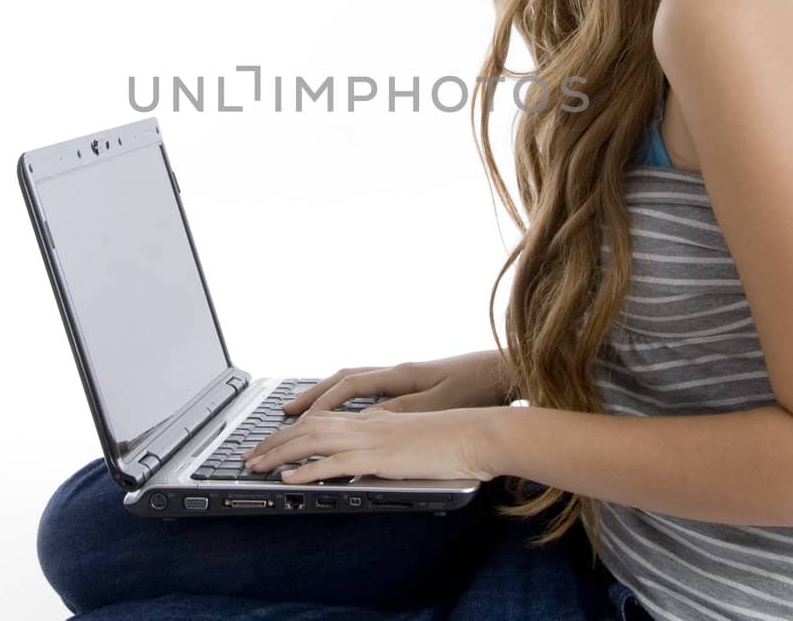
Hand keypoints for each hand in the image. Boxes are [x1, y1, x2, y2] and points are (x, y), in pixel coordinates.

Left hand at [241, 407, 500, 483]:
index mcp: (375, 418)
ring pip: (312, 441)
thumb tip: (370, 459)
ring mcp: (371, 438)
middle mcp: (367, 423)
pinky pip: (334, 463)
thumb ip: (388, 445)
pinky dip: (306, 471)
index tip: (272, 441)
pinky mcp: (379, 457)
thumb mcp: (413, 439)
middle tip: (251, 456)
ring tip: (256, 466)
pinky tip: (289, 479)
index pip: (323, 420)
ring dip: (280, 454)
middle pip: (308, 427)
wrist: (477, 434)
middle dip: (275, 441)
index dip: (293, 430)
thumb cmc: (453, 440)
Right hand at [281, 351, 511, 416]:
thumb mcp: (439, 404)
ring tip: (306, 411)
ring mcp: (405, 377)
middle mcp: (398, 372)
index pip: (348, 386)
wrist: (507, 371)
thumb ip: (400, 411)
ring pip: (354, 382)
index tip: (297, 422)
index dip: (321, 404)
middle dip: (312, 397)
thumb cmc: (478, 386)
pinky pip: (369, 389)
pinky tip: (347, 413)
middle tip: (284, 413)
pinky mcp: (416, 385)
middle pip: (343, 379)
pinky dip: (348, 399)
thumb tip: (365, 419)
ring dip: (328, 396)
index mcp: (400, 375)